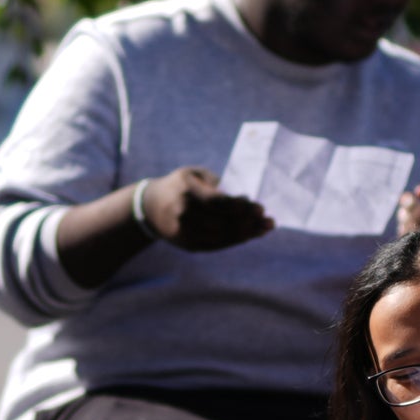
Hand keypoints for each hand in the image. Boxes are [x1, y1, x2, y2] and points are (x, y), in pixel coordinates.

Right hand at [143, 169, 273, 250]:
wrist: (149, 207)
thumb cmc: (180, 186)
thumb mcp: (193, 174)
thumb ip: (215, 184)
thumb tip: (243, 201)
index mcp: (186, 191)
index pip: (218, 203)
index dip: (241, 207)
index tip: (261, 207)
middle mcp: (184, 214)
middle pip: (223, 223)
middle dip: (249, 223)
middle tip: (269, 221)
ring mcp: (185, 233)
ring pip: (221, 237)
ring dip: (247, 234)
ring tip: (265, 229)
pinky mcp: (188, 245)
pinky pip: (216, 245)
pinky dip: (235, 241)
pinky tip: (250, 235)